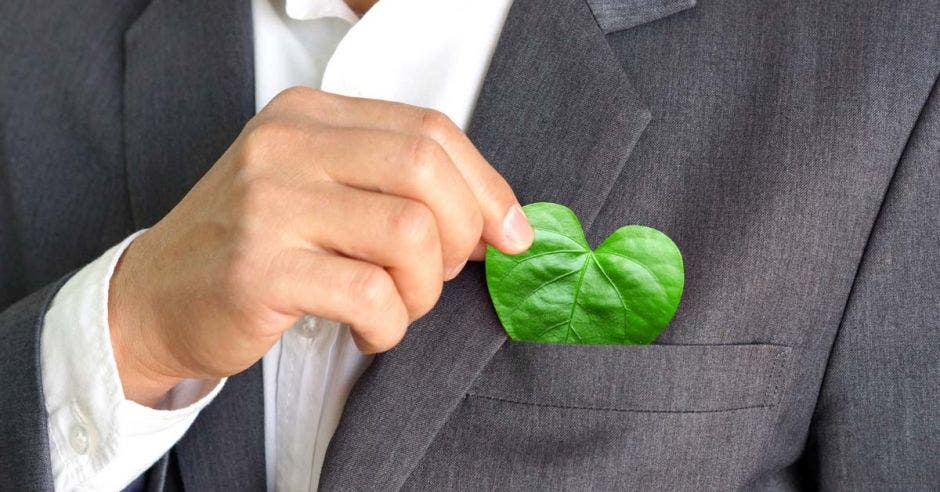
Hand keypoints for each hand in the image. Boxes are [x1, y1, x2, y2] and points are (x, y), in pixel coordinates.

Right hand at [107, 87, 532, 405]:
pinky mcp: (260, 269)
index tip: (508, 233)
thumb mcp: (317, 190)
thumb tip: (497, 221)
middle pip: (427, 171)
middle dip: (462, 234)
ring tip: (397, 306)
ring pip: (409, 235)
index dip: (486, 186)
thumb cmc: (249, 247)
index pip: (430, 130)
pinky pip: (370, 295)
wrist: (152, 299)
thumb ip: (395, 189)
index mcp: (310, 116)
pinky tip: (368, 331)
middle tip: (442, 273)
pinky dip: (389, 326)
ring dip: (424, 289)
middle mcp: (287, 147)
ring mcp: (269, 204)